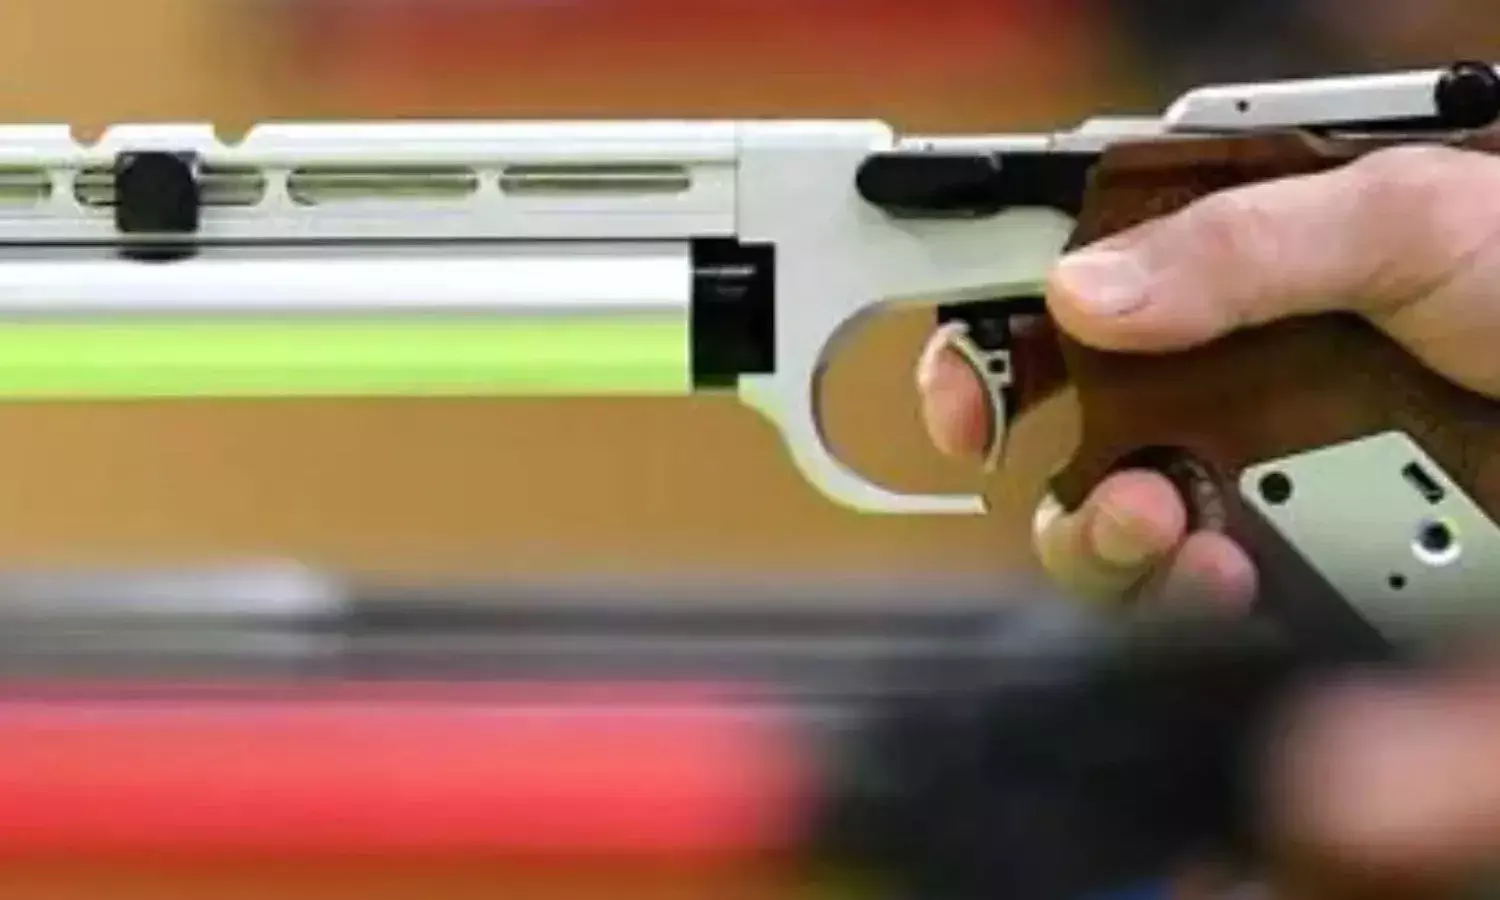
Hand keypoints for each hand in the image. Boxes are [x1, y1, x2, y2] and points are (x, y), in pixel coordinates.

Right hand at [917, 144, 1499, 608]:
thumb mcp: (1409, 220)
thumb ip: (1243, 244)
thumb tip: (1081, 291)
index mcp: (1231, 271)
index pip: (1065, 299)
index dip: (991, 345)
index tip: (968, 400)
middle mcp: (1227, 377)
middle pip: (1071, 439)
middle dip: (1058, 479)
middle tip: (1112, 492)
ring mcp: (1263, 478)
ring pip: (1121, 536)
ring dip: (1117, 550)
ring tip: (1176, 535)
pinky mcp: (1306, 564)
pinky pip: (1202, 602)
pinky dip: (1189, 602)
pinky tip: (1230, 580)